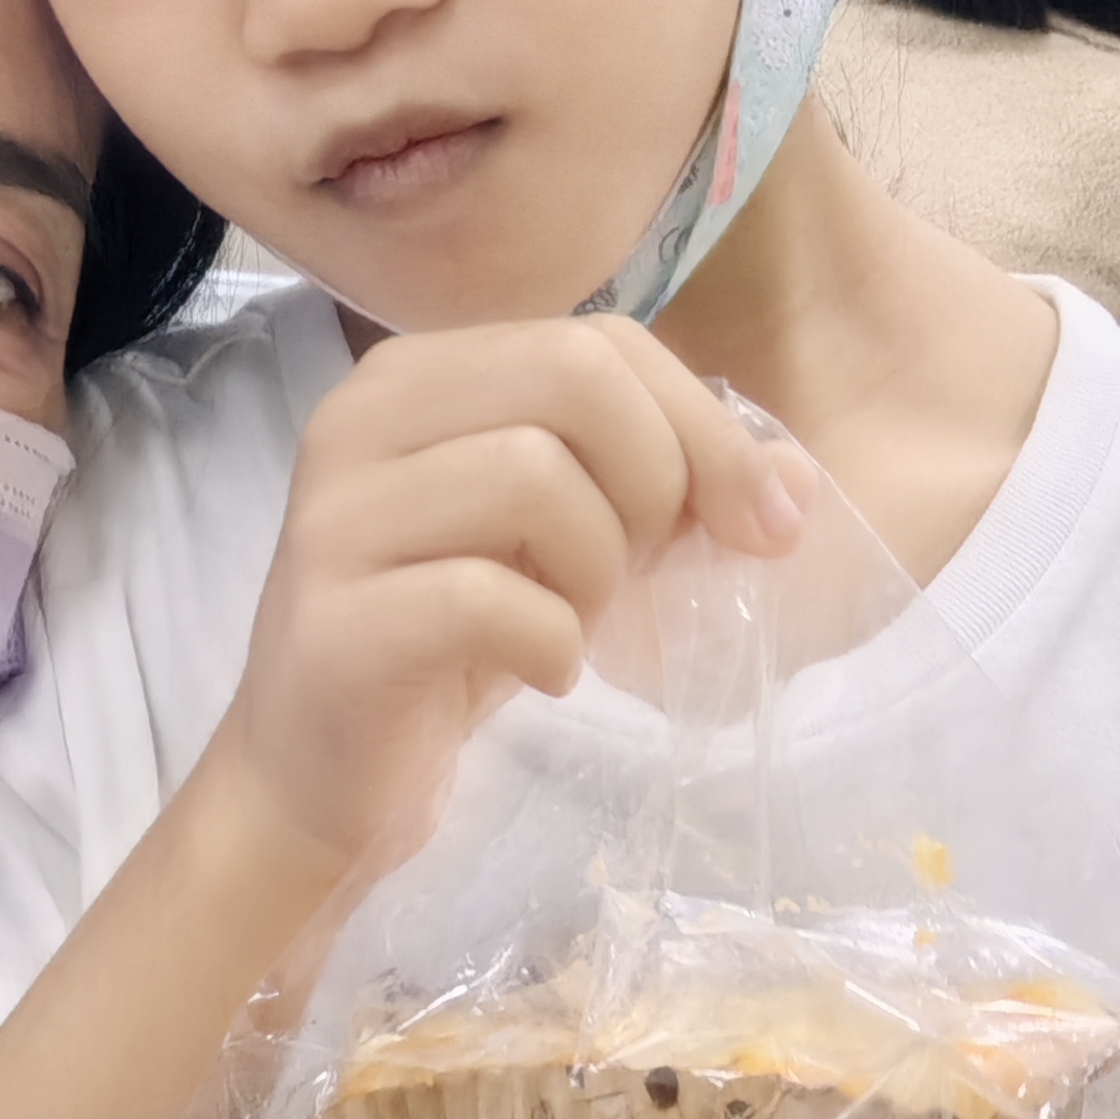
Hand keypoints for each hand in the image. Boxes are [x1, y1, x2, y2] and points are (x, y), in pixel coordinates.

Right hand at [204, 315, 805, 875]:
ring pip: (529, 473)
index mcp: (420, 377)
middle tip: (639, 573)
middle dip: (653, 481)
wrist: (322, 777)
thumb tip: (797, 486)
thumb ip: (669, 493)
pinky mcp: (335, 622)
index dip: (705, 426)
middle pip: (569, 376)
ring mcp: (336, 516)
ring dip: (596, 569)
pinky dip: (550, 644)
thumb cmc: (453, 644)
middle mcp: (361, 417)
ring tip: (575, 621)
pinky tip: (543, 672)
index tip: (759, 526)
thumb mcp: (570, 546)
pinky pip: (485, 598)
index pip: (600, 341)